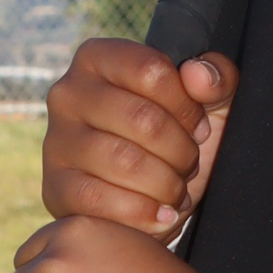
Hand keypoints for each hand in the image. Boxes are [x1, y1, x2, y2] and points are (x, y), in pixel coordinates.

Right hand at [41, 39, 239, 235]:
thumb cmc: (174, 140)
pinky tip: (160, 213)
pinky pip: (101, 200)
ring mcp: (56, 141)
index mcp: (98, 58)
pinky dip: (143, 213)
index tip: (197, 127)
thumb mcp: (208, 105)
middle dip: (181, 151)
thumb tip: (197, 74)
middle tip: (188, 165)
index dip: (187, 107)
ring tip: (175, 190)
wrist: (146, 198)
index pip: (152, 72)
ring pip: (124, 162)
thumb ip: (217, 79)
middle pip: (142, 119)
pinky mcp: (55, 187)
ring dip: (166, 184)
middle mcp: (68, 93)